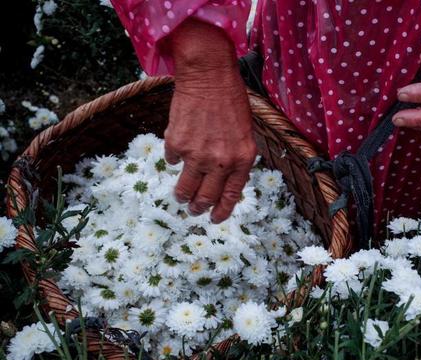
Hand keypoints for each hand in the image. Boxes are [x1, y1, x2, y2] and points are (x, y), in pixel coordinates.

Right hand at [164, 19, 255, 222]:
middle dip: (199, 207)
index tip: (215, 219)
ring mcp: (197, 155)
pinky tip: (178, 149)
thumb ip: (237, 159)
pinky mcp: (176, 144)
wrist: (209, 77)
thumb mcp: (245, 134)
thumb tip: (224, 181)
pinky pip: (172, 160)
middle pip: (206, 197)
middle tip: (194, 210)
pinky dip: (174, 158)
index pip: (231, 195)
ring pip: (185, 188)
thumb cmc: (231, 101)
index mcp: (242, 159)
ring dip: (182, 195)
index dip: (222, 211)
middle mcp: (221, 162)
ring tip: (181, 196)